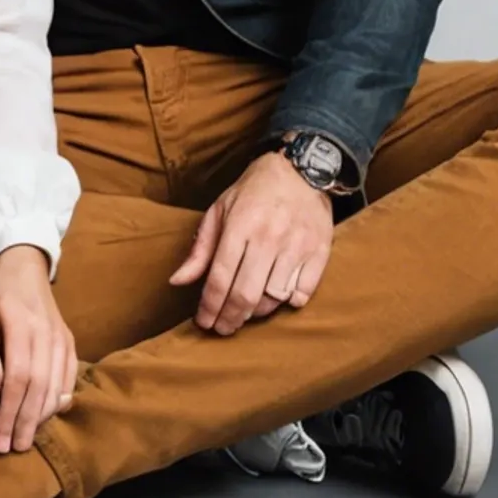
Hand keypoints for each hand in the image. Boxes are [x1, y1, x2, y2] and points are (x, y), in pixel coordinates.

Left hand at [0, 245, 74, 452]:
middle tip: (10, 448)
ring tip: (24, 440)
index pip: (17, 377)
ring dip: (41, 418)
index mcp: (21, 324)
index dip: (8, 410)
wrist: (26, 271)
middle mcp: (46, 333)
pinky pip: (68, 378)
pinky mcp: (69, 343)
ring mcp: (61, 338)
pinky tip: (45, 419)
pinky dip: (57, 402)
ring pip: (55, 386)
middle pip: (38, 388)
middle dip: (24, 422)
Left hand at [169, 151, 334, 335]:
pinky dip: (289, 302)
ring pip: (274, 298)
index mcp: (240, 225)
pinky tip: (277, 297)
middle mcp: (269, 236)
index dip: (209, 307)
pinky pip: (303, 293)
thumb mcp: (220, 211)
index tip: (203, 322)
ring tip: (247, 311)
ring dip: (258, 312)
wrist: (301, 170)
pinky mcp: (320, 250)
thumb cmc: (253, 192)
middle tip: (222, 328)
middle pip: (246, 294)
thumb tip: (177, 282)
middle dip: (230, 319)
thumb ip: (200, 249)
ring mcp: (297, 245)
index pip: (220, 278)